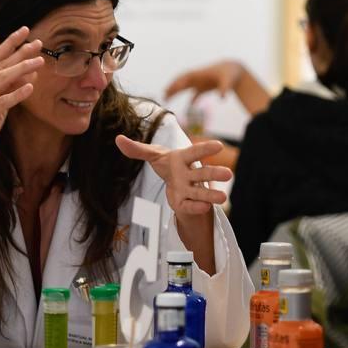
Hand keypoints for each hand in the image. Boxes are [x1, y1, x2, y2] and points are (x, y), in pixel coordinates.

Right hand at [0, 26, 41, 169]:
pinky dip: (17, 93)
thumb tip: (29, 71)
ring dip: (22, 68)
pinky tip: (31, 86)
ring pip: (2, 78)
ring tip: (39, 61)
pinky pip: (3, 100)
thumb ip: (10, 86)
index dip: (10, 42)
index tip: (26, 30)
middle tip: (39, 43)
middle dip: (21, 52)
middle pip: (1, 64)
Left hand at [116, 135, 232, 217]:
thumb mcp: (152, 155)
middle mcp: (190, 173)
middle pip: (203, 173)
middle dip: (215, 174)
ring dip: (211, 195)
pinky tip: (204, 208)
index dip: (205, 149)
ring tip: (223, 199)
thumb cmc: (167, 164)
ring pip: (201, 191)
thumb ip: (137, 149)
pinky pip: (191, 205)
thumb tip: (118, 139)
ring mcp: (189, 188)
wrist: (173, 182)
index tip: (219, 145)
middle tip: (229, 174)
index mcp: (183, 158)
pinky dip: (196, 207)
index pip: (195, 152)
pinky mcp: (185, 202)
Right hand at [163, 60, 242, 101]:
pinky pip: (196, 93)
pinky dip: (193, 99)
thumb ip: (224, 89)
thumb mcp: (228, 81)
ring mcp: (201, 82)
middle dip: (172, 88)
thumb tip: (222, 98)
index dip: (176, 84)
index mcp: (200, 74)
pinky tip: (190, 106)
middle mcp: (198, 77)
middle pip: (181, 82)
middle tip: (163, 96)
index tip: (169, 90)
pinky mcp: (206, 87)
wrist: (236, 69)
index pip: (184, 78)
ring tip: (167, 98)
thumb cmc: (231, 74)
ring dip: (177, 92)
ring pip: (185, 87)